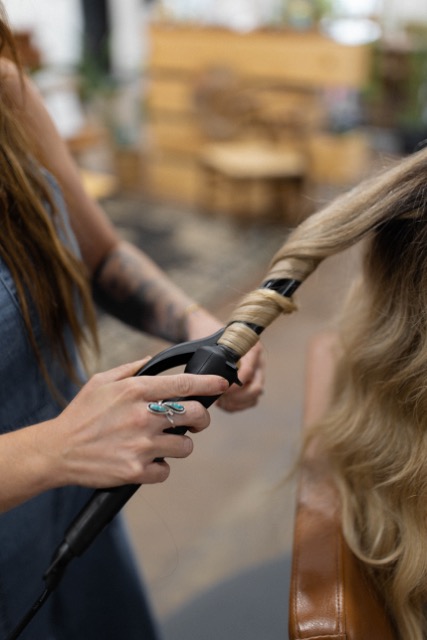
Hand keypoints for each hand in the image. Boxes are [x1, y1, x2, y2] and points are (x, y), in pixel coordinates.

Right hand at [39, 359, 228, 488]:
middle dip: (201, 418)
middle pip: (196, 414)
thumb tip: (155, 360)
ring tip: (163, 443)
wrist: (57, 451)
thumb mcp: (102, 381)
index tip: (223, 383)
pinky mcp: (136, 471)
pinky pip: (166, 470)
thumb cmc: (80, 414)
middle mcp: (142, 416)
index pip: (184, 383)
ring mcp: (141, 445)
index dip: (209, 382)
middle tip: (194, 421)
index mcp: (135, 391)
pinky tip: (146, 461)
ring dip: (180, 445)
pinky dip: (160, 467)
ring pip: (186, 446)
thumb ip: (132, 370)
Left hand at [216, 341, 264, 411]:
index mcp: (252, 348)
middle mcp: (258, 362)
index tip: (220, 390)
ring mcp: (257, 374)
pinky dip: (237, 406)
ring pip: (254, 397)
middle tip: (221, 398)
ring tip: (220, 401)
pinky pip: (250, 401)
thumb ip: (214, 354)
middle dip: (237, 397)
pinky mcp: (252, 384)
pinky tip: (223, 403)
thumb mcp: (211, 340)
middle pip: (256, 388)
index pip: (248, 371)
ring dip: (236, 403)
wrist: (207, 332)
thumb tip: (209, 375)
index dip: (234, 385)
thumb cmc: (209, 334)